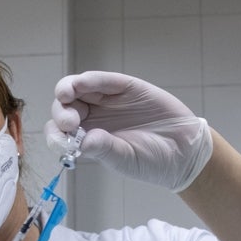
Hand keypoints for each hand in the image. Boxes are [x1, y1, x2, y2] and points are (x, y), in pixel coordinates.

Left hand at [46, 71, 213, 191]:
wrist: (184, 150)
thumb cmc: (152, 160)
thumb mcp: (126, 159)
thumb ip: (105, 150)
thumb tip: (83, 142)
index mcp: (88, 139)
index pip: (61, 134)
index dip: (56, 135)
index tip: (61, 140)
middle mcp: (94, 119)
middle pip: (65, 109)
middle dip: (61, 113)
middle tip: (68, 123)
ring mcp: (107, 101)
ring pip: (78, 90)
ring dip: (67, 90)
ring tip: (66, 96)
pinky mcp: (124, 87)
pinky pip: (102, 80)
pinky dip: (90, 79)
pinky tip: (82, 83)